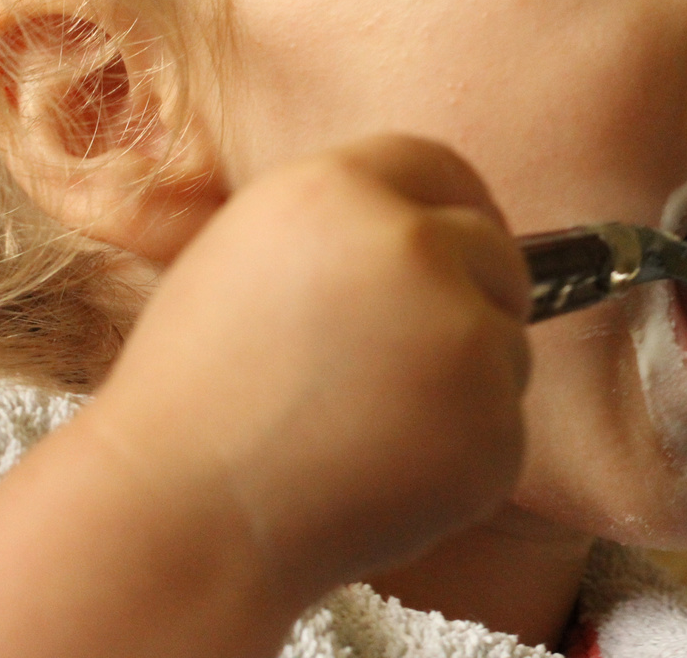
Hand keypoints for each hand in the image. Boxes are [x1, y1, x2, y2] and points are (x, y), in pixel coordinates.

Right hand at [86, 134, 532, 596]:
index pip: (440, 167)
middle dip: (471, 296)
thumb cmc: (197, 396)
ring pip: (508, 343)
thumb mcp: (248, 258)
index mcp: (336, 192)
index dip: (453, 207)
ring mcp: (461, 337)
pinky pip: (503, 424)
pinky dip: (463, 454)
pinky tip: (381, 475)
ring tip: (364, 426)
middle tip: (403, 361)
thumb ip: (346, 228)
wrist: (178, 521)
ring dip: (466, 382)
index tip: (456, 244)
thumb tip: (437, 224)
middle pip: (496, 250)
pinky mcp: (490, 423)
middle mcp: (410, 248)